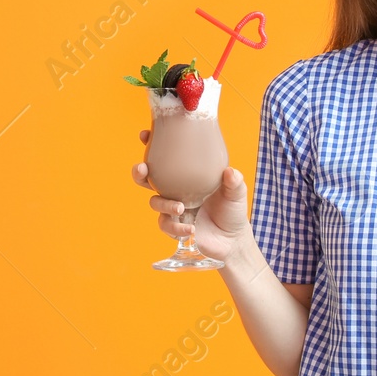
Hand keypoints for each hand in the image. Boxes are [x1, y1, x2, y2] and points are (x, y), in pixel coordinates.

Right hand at [132, 128, 248, 261]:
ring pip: (154, 202)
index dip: (152, 145)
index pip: (165, 158)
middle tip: (143, 168)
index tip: (145, 135)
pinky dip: (176, 227)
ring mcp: (173, 208)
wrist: (232, 240)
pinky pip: (166, 225)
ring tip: (180, 207)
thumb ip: (234, 182)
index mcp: (186, 176)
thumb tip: (230, 172)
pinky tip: (190, 228)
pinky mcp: (174, 227)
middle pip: (148, 178)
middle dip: (140, 172)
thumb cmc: (232, 211)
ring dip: (164, 203)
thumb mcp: (236, 192)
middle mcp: (176, 190)